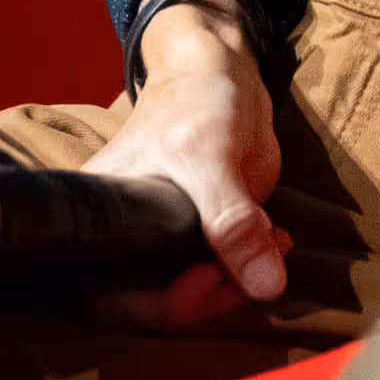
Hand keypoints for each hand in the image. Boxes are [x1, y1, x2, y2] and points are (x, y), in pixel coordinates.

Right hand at [82, 0, 293, 327]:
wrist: (225, 71)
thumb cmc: (196, 101)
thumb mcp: (210, 156)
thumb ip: (232, 223)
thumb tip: (266, 288)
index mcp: (101, 223)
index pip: (114, 298)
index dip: (162, 306)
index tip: (211, 278)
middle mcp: (126, 239)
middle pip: (156, 307)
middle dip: (209, 301)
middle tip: (252, 275)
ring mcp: (167, 238)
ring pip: (195, 294)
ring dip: (239, 285)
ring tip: (273, 244)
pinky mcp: (205, 234)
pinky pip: (224, 271)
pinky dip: (253, 266)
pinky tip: (277, 239)